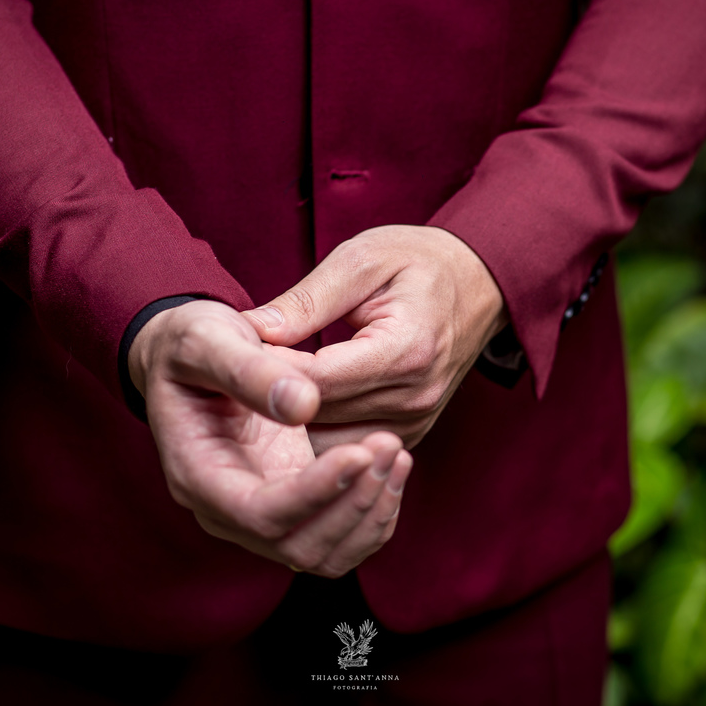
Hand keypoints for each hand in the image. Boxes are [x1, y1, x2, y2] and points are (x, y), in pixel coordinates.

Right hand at [128, 299, 411, 577]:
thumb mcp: (205, 341)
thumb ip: (248, 371)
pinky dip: (375, 512)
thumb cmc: (191, 346)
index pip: (259, 514)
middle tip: (389, 443)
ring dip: (370, 512)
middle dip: (352, 502)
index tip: (360, 451)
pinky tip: (394, 463)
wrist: (192, 356)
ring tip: (397, 452)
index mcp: (196, 475)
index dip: (314, 493)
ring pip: (326, 554)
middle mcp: (226, 510)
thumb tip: (303, 403)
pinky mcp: (294, 505)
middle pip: (297, 546)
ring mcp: (262, 514)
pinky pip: (341, 537)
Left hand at [243, 225, 506, 450]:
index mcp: (405, 351)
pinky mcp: (408, 435)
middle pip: (318, 415)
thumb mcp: (362, 259)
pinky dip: (314, 430)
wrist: (479, 284)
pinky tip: (288, 407)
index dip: (266, 370)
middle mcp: (414, 398)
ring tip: (255, 390)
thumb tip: (251, 330)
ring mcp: (414, 423)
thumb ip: (307, 299)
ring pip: (327, 441)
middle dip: (269, 397)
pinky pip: (347, 445)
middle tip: (226, 376)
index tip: (230, 353)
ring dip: (287, 421)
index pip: (316, 380)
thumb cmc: (419, 261)